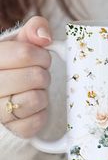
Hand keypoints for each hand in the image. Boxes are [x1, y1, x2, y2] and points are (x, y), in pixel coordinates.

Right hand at [0, 16, 51, 137]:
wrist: (11, 93)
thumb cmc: (17, 67)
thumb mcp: (21, 43)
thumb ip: (33, 31)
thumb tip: (44, 36)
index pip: (26, 53)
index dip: (42, 55)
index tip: (41, 59)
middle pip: (36, 77)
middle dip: (43, 75)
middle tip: (38, 76)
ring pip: (36, 99)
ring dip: (42, 94)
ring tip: (34, 91)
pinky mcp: (13, 129)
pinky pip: (36, 121)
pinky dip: (41, 113)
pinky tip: (33, 107)